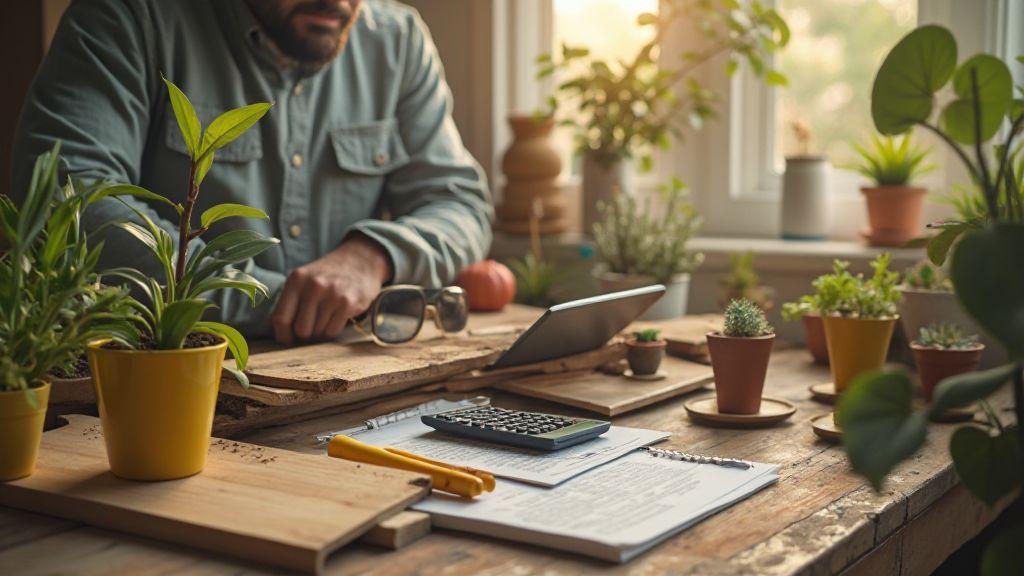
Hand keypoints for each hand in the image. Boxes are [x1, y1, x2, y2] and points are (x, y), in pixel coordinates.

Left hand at [272, 233, 391, 343]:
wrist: (359, 260)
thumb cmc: (327, 276)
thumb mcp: (304, 279)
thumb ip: (291, 302)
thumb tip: (282, 334)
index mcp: (296, 280)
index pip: (281, 318)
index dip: (283, 335)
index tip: (287, 341)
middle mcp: (313, 286)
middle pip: (301, 330)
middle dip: (306, 335)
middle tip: (311, 328)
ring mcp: (332, 294)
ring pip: (318, 332)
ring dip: (321, 332)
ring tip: (326, 317)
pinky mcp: (348, 303)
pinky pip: (333, 331)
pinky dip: (333, 330)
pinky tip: (336, 317)